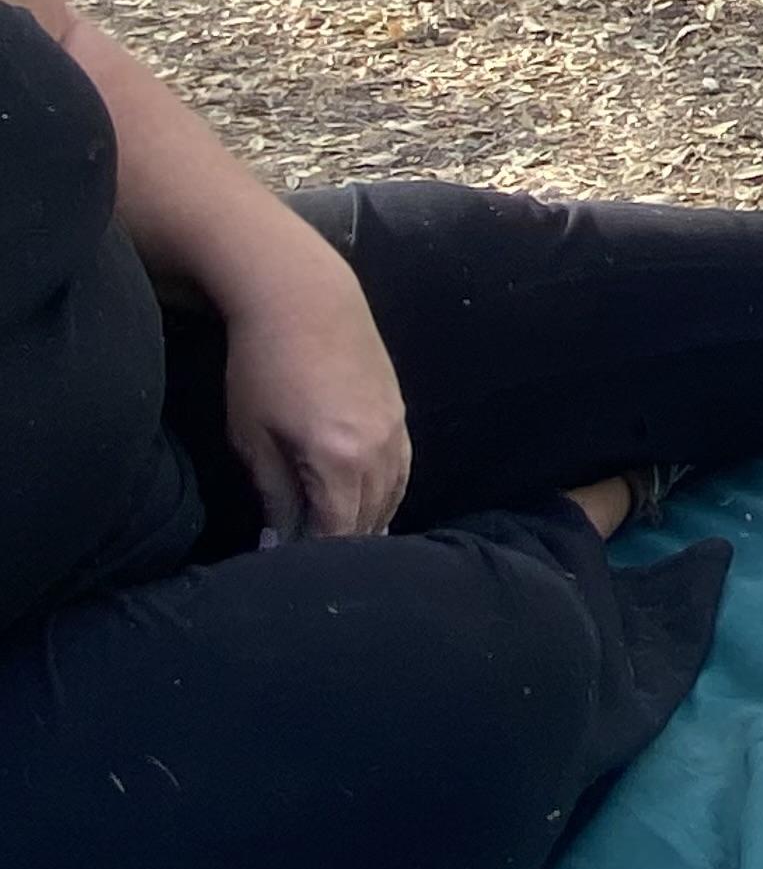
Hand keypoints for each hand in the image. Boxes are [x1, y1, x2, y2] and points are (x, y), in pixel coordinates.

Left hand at [220, 258, 414, 539]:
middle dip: (344, 546)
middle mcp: (380, 449)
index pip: (338, 532)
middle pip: (372, 519)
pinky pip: (403, 469)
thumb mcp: (253, 436)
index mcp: (341, 459)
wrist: (302, 297)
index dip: (315, 557)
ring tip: (342, 542)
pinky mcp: (401, 412)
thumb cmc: (262, 365)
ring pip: (394, 495)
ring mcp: (397, 428)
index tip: (289, 570)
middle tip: (312, 563)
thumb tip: (280, 538)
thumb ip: (274, 492)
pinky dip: (387, 493)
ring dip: (370, 523)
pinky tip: (368, 503)